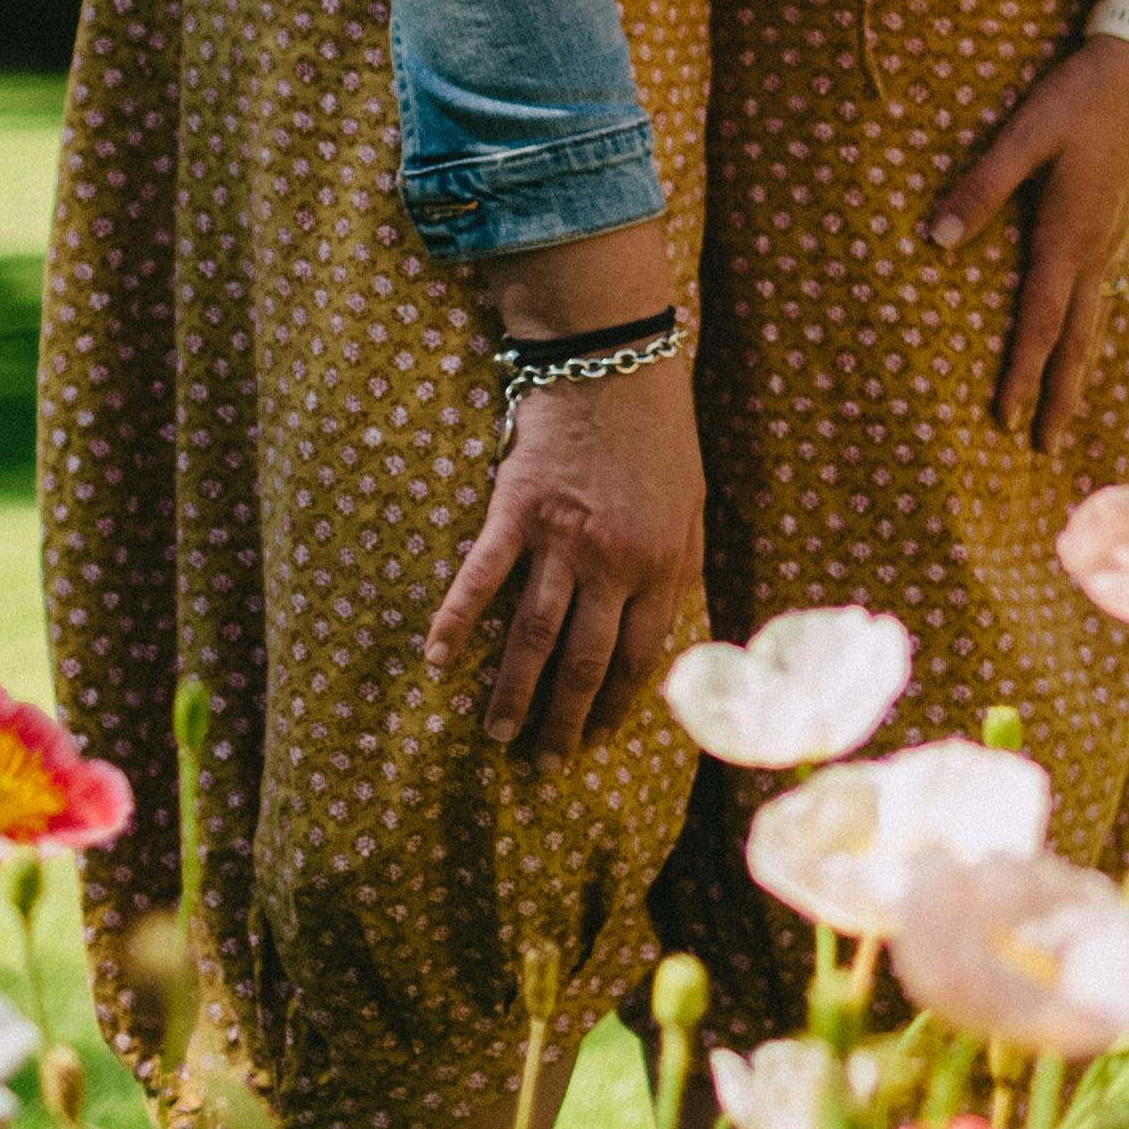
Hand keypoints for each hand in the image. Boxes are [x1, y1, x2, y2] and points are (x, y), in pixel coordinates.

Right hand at [426, 356, 704, 759]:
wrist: (614, 364)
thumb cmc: (659, 435)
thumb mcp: (692, 504)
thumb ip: (678, 566)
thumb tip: (666, 628)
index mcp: (664, 564)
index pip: (638, 656)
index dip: (617, 704)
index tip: (599, 739)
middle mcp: (615, 563)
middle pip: (584, 661)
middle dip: (563, 720)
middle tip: (542, 764)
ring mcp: (562, 539)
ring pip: (534, 635)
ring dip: (511, 692)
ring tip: (494, 736)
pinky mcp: (516, 512)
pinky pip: (481, 579)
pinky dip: (456, 623)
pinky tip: (436, 662)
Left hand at [928, 34, 1128, 446]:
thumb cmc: (1079, 96)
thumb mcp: (1023, 134)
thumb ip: (980, 188)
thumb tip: (936, 241)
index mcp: (1067, 235)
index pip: (1038, 323)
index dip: (1021, 374)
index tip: (1005, 421)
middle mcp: (1093, 249)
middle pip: (1074, 340)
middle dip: (1058, 396)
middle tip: (1046, 450)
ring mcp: (1111, 239)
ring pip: (1094, 323)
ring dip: (1078, 372)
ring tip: (1068, 413)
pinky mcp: (1115, 224)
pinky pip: (1103, 296)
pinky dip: (1092, 333)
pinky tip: (1086, 339)